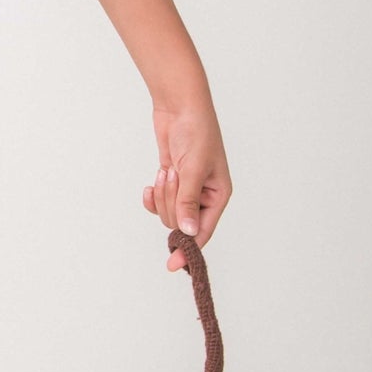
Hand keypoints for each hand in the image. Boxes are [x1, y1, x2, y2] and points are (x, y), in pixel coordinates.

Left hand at [142, 96, 231, 246]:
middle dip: (170, 201)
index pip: (203, 231)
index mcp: (218, 196)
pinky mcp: (171, 181)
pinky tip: (152, 181)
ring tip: (168, 169)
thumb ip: (188, 202)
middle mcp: (204, 196)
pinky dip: (153, 194)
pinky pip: (158, 201)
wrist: (180, 106)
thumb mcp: (193, 168)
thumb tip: (189, 232)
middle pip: (179, 221)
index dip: (187, 248)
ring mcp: (186, 189)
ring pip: (167, 211)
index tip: (172, 264)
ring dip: (162, 192)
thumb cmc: (196, 132)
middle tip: (173, 175)